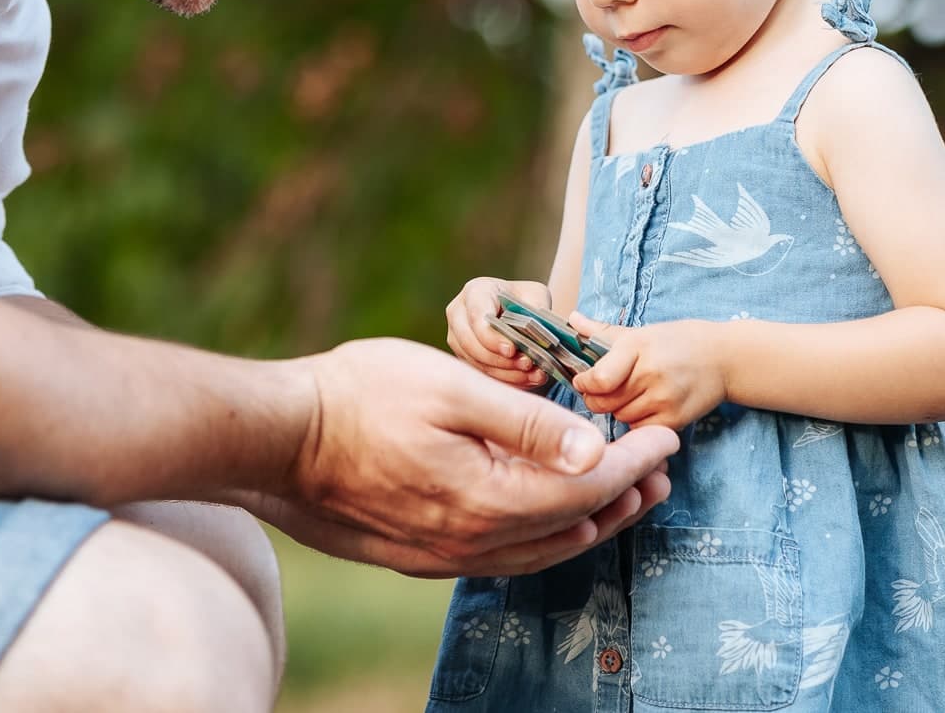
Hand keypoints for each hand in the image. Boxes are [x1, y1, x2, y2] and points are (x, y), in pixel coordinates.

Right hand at [282, 337, 678, 576]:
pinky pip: (501, 557)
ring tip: (622, 495)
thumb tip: (592, 453)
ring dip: (589, 521)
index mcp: (487, 496)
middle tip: (660, 468)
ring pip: (539, 551)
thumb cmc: (358, 395)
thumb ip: (525, 422)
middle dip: (624, 497)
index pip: (585, 488)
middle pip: (571, 527)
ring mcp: (442, 553)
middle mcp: (471, 539)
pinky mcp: (418, 555)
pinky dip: (542, 537)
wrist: (278, 437)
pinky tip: (548, 517)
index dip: (633, 462)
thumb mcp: (450, 386)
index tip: (667, 434)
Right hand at [445, 277, 553, 388]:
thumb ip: (536, 308)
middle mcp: (458, 314)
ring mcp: (458, 338)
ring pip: (475, 362)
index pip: (476, 317)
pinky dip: (505, 380)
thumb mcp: (535, 294)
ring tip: (533, 375)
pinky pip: (481, 374)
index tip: (512, 350)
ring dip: (505, 373)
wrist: (517, 310)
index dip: (492, 337)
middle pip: (470, 344)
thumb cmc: (524, 299)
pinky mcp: (464, 358)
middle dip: (499, 360)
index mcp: (474, 292)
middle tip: (527, 364)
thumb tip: (536, 332)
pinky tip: (528, 380)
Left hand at [567, 316, 726, 430]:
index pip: (598, 379)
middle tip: (604, 390)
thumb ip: (603, 331)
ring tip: (630, 395)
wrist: (725, 359)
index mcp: (638, 346)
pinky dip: (636, 422)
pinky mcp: (675, 420)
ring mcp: (664, 399)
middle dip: (596, 398)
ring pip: (620, 417)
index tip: (584, 380)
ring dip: (618, 410)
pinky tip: (645, 407)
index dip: (584, 383)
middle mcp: (650, 373)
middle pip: (603, 402)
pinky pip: (639, 430)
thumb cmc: (679, 342)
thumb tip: (572, 320)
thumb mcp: (642, 332)